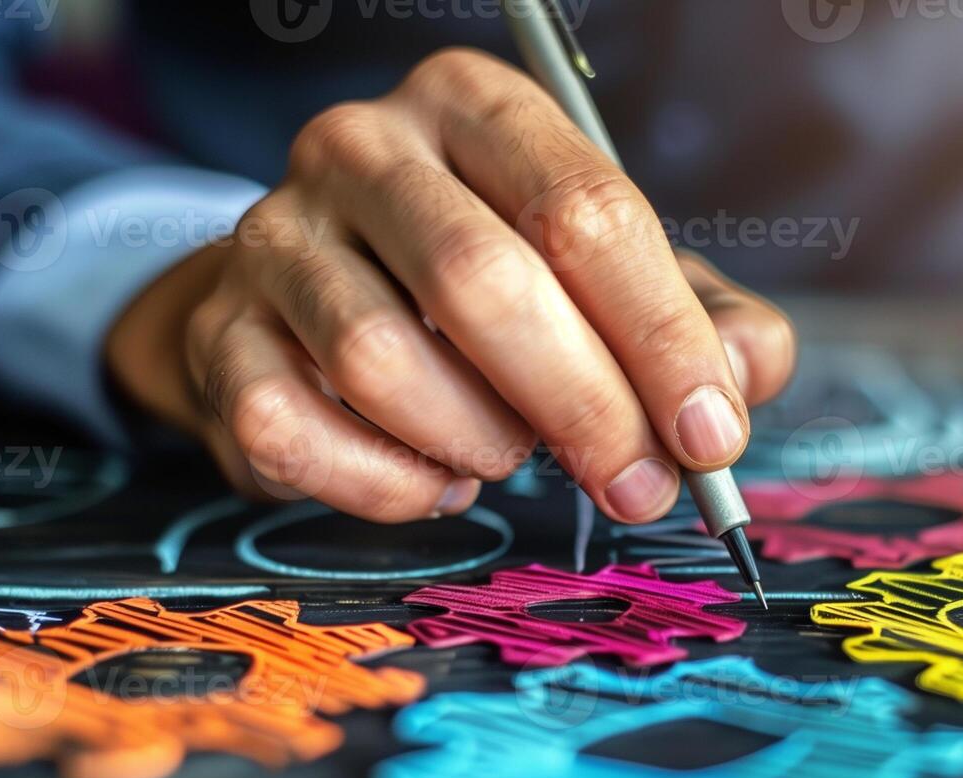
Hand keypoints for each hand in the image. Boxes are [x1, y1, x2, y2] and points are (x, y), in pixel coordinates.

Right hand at [106, 48, 795, 523]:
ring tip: (508, 452)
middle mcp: (362, 148)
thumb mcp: (604, 284)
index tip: (710, 435)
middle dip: (584, 408)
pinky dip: (390, 485)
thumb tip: (742, 375)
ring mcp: (274, 235)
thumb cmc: (483, 294)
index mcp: (475, 107)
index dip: (660, 338)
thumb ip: (694, 321)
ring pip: (383, 362)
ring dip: (478, 442)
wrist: (312, 308)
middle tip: (637, 486)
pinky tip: (434, 475)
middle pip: (482, 282)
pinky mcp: (219, 334)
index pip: (583, 210)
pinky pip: (298, 433)